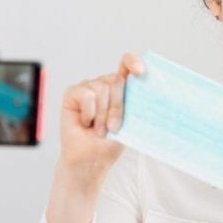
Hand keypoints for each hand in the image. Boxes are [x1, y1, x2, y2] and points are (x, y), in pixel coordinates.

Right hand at [46, 52, 144, 222]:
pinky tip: (86, 123)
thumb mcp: (129, 123)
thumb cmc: (111, 143)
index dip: (133, 62)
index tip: (141, 72)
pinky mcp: (73, 93)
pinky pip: (86, 95)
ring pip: (102, 89)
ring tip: (100, 130)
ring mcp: (88, 87)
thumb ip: (135, 105)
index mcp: (121, 88)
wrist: (91, 160)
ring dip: (103, 114)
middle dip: (117, 107)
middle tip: (114, 127)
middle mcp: (104, 84)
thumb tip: (149, 94)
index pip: (127, 64)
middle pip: (116, 81)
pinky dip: (89, 113)